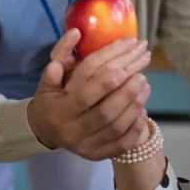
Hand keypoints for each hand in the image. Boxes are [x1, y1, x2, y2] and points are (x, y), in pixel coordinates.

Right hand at [27, 29, 152, 159]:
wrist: (45, 130)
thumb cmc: (51, 98)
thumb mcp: (48, 77)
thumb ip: (59, 55)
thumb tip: (75, 33)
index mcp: (58, 110)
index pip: (85, 95)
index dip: (106, 82)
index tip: (125, 67)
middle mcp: (71, 131)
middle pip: (104, 113)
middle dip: (126, 93)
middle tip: (142, 74)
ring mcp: (85, 146)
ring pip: (115, 128)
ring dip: (134, 106)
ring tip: (145, 85)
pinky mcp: (97, 155)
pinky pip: (121, 144)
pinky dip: (135, 127)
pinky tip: (142, 109)